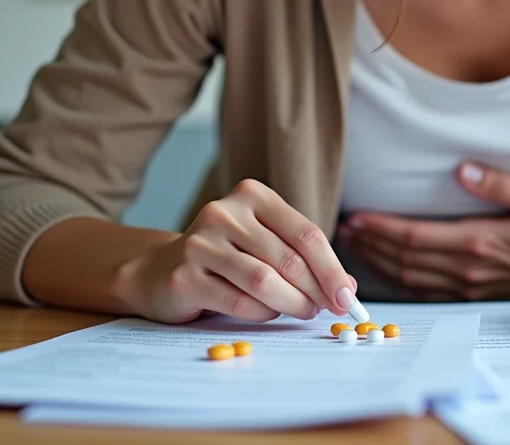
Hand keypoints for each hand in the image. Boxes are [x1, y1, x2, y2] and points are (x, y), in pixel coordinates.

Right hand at [114, 179, 356, 323]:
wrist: (161, 270)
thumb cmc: (227, 258)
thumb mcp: (267, 245)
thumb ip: (306, 260)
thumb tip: (348, 288)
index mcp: (252, 195)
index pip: (306, 233)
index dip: (332, 269)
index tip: (348, 298)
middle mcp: (223, 212)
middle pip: (288, 259)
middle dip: (315, 291)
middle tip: (327, 309)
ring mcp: (200, 243)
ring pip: (264, 281)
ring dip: (292, 304)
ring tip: (302, 312)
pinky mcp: (185, 276)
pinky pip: (238, 302)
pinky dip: (262, 313)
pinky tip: (266, 312)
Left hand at [340, 162, 509, 300]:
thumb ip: (502, 185)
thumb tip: (464, 170)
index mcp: (481, 242)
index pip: (416, 238)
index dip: (382, 229)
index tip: (357, 217)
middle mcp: (468, 269)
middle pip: (404, 259)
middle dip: (371, 244)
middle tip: (345, 227)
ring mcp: (468, 286)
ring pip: (409, 277)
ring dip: (378, 261)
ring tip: (355, 243)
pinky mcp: (470, 293)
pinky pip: (423, 290)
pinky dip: (397, 278)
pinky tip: (382, 265)